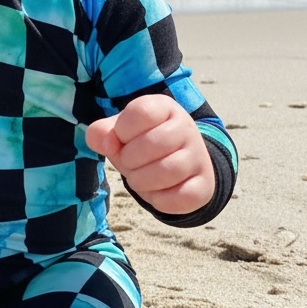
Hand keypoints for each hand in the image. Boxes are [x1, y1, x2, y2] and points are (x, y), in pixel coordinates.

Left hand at [85, 94, 214, 215]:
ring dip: (141, 181)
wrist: (175, 167)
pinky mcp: (204, 185)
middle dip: (129, 160)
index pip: (141, 112)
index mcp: (164, 107)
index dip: (122, 131)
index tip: (123, 138)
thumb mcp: (119, 134)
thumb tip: (107, 143)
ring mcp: (198, 156)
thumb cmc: (140, 145)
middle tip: (129, 163)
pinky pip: (180, 197)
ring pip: (167, 171)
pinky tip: (157, 192)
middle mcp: (186, 127)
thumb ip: (101, 133)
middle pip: (153, 144)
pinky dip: (159, 200)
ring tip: (139, 178)